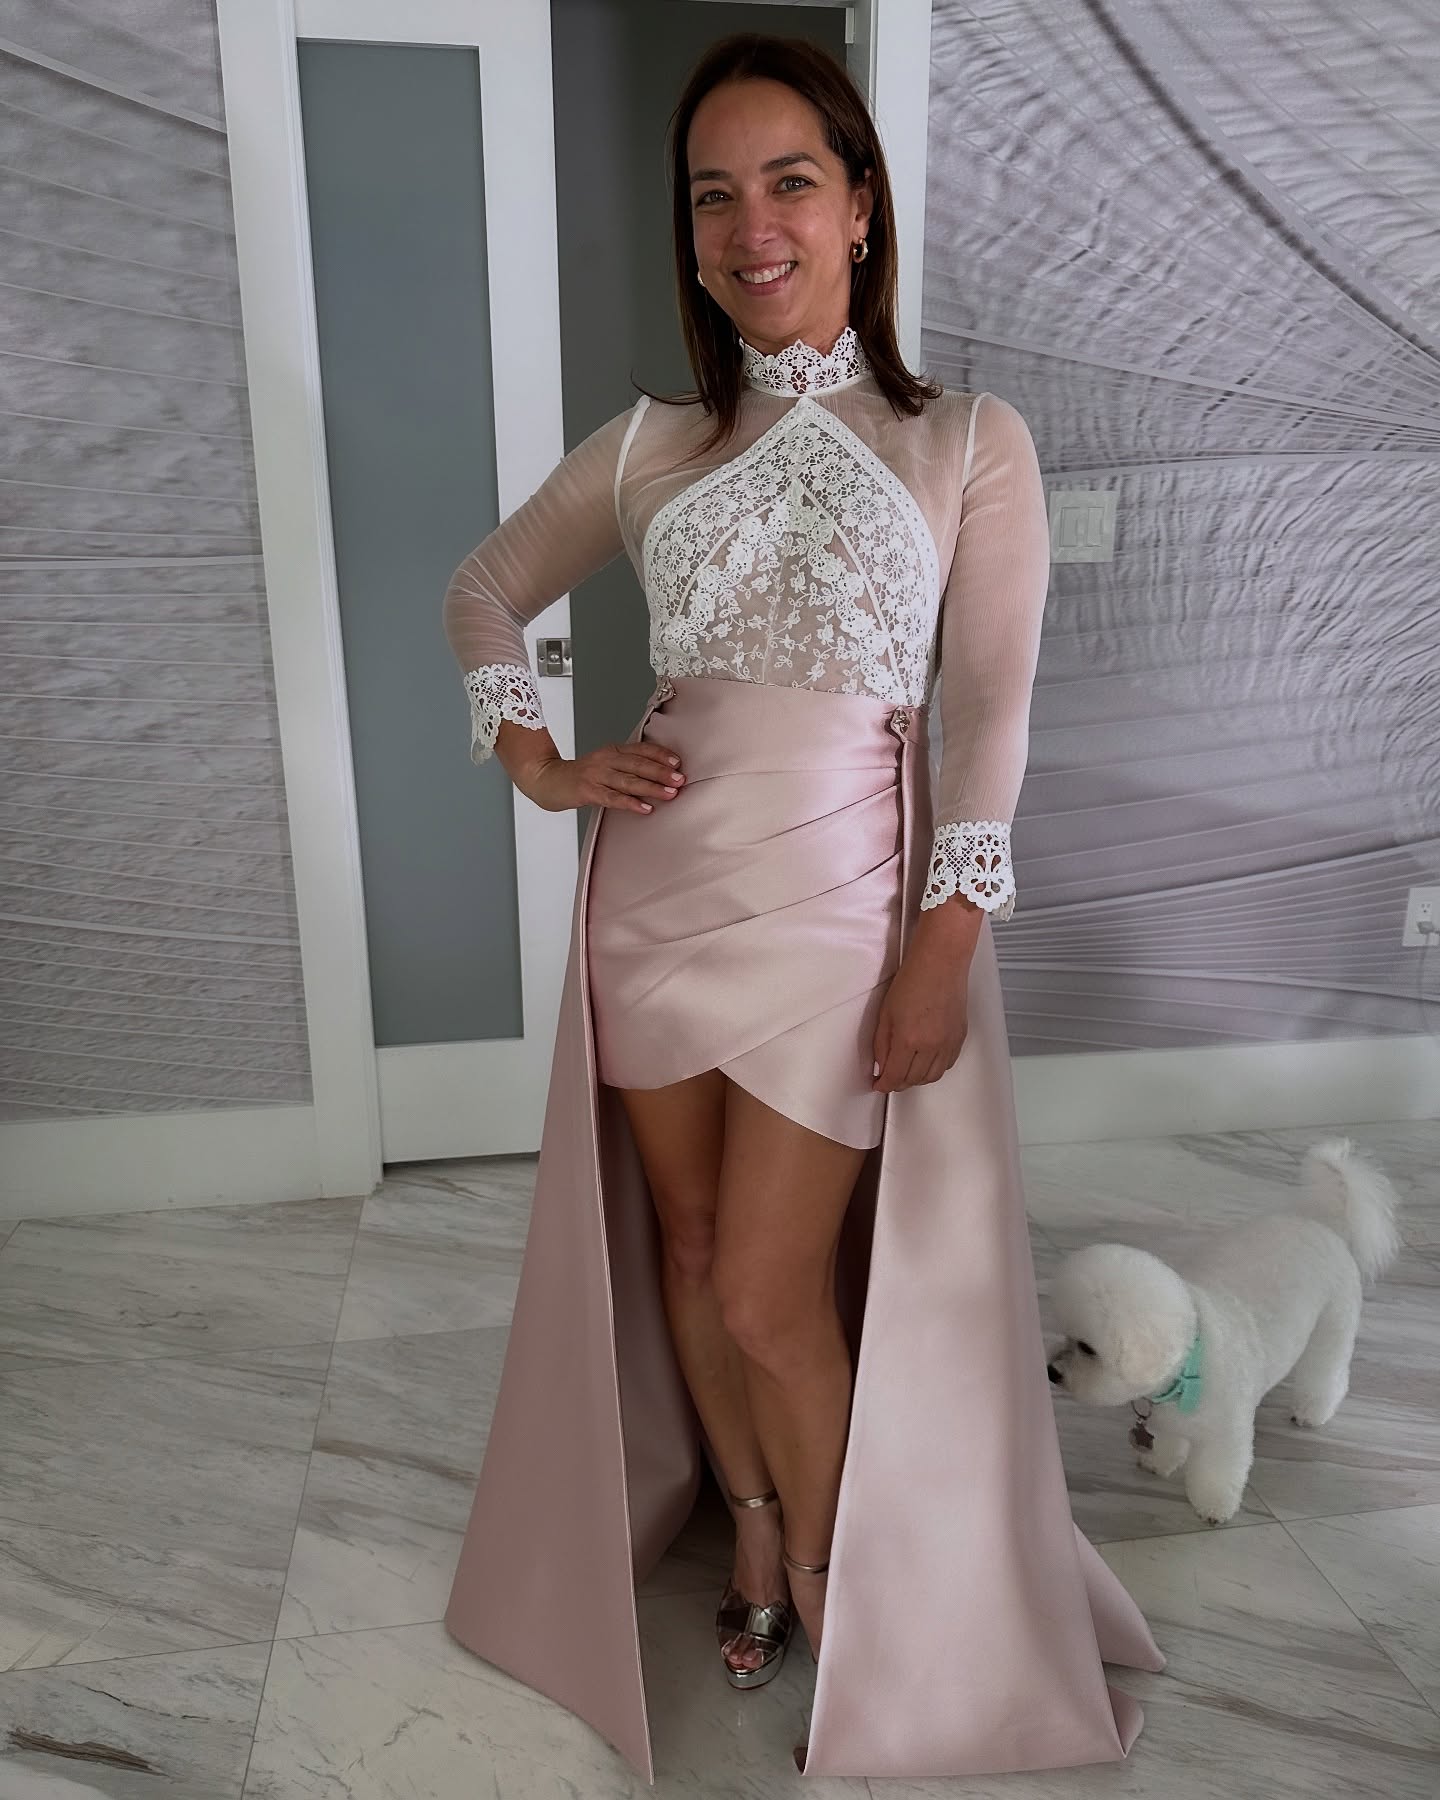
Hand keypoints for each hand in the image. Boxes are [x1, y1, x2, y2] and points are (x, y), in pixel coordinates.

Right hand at [518, 739, 684, 814]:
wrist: (546, 779)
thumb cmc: (579, 776)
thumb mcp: (604, 765)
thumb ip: (626, 767)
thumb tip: (657, 775)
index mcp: (612, 751)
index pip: (640, 749)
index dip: (660, 755)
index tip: (677, 762)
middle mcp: (606, 760)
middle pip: (638, 764)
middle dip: (661, 772)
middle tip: (680, 779)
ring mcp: (596, 775)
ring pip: (629, 781)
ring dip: (651, 787)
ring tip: (670, 793)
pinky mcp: (588, 791)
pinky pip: (613, 798)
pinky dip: (630, 803)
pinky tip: (645, 808)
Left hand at [871, 945, 969, 1092]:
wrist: (941, 964)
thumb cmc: (913, 981)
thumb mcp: (886, 1013)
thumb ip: (881, 1044)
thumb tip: (881, 1065)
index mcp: (908, 1040)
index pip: (895, 1076)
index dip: (884, 1084)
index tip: (878, 1084)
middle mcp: (931, 1046)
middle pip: (913, 1080)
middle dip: (898, 1083)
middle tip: (890, 1077)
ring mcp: (948, 1043)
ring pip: (932, 1076)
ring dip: (917, 1079)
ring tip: (907, 1071)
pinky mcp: (959, 1038)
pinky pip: (947, 1064)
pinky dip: (935, 1069)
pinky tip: (926, 1062)